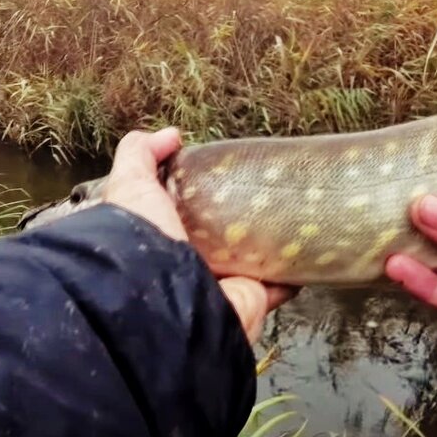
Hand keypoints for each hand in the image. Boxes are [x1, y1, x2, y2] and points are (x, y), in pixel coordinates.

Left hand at [102, 127, 294, 343]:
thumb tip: (172, 135)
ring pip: (253, 260)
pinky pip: (279, 284)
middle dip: (239, 219)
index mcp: (162, 239)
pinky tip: (305, 253)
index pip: (182, 214)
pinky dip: (293, 273)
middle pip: (222, 237)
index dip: (197, 194)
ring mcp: (223, 285)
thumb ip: (140, 156)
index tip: (220, 175)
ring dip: (270, 244)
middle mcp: (191, 264)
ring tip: (291, 215)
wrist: (167, 301)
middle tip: (264, 191)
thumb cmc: (142, 242)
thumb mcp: (130, 187)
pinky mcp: (252, 299)